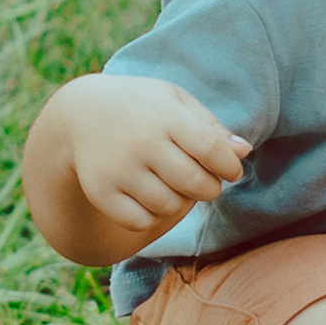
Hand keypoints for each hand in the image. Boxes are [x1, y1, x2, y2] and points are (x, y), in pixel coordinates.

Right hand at [53, 74, 247, 254]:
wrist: (82, 113)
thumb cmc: (142, 107)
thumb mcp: (176, 102)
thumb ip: (211, 127)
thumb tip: (244, 152)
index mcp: (164, 115)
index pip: (210, 148)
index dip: (229, 166)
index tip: (231, 170)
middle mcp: (141, 142)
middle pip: (195, 183)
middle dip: (210, 188)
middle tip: (204, 181)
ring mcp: (119, 170)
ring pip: (170, 206)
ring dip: (182, 202)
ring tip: (175, 185)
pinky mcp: (101, 192)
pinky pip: (141, 222)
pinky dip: (152, 216)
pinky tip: (151, 197)